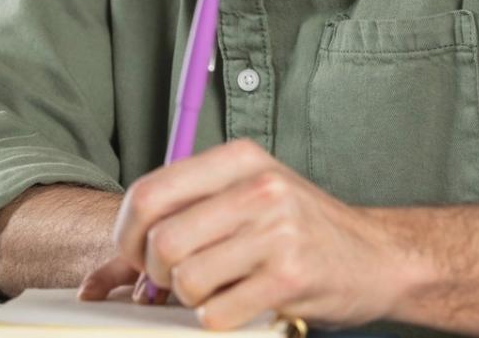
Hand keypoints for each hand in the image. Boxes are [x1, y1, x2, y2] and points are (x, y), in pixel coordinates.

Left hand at [78, 139, 402, 329]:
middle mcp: (258, 187)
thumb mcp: (242, 206)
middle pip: (162, 242)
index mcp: (240, 159)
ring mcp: (278, 231)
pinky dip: (219, 319)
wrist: (380, 258)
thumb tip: (98, 283)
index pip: (149, 193)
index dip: (127, 237)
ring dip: (191, 299)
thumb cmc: (303, 231)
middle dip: (156, 275)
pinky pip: (219, 313)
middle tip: (176, 283)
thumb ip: (175, 228)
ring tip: (218, 290)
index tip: (135, 259)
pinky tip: (242, 304)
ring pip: (187, 280)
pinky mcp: (291, 277)